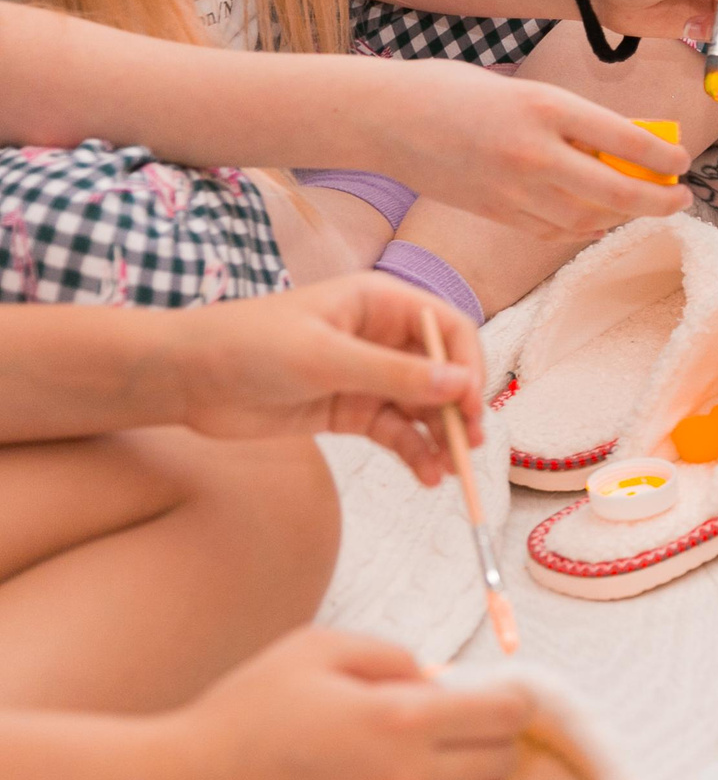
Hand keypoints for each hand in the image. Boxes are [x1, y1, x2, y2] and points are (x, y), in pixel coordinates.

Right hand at [147, 629, 530, 779]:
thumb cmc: (242, 714)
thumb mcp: (316, 649)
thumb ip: (394, 656)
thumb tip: (445, 683)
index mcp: (401, 717)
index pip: (510, 711)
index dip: (506, 700)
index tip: (483, 703)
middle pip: (505, 762)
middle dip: (490, 744)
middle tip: (454, 742)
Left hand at [163, 277, 484, 483]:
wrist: (184, 379)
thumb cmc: (247, 346)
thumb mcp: (324, 358)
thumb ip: (394, 374)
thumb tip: (461, 386)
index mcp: (380, 304)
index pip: (448, 329)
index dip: (467, 364)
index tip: (470, 404)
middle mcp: (381, 337)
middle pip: (443, 372)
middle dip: (459, 410)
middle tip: (467, 446)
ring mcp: (367, 376)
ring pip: (423, 408)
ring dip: (440, 438)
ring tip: (445, 471)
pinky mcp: (351, 411)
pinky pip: (397, 433)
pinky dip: (414, 453)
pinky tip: (424, 476)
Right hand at [346, 58, 689, 239]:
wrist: (383, 117)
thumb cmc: (454, 91)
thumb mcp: (522, 88)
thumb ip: (571, 118)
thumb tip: (626, 142)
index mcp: (544, 106)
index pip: (625, 140)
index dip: (665, 157)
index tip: (683, 161)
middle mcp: (534, 152)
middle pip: (618, 191)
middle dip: (660, 200)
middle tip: (682, 198)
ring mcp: (514, 190)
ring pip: (590, 218)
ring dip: (625, 216)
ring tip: (645, 205)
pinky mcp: (497, 213)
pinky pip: (557, 231)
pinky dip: (586, 228)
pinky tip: (600, 219)